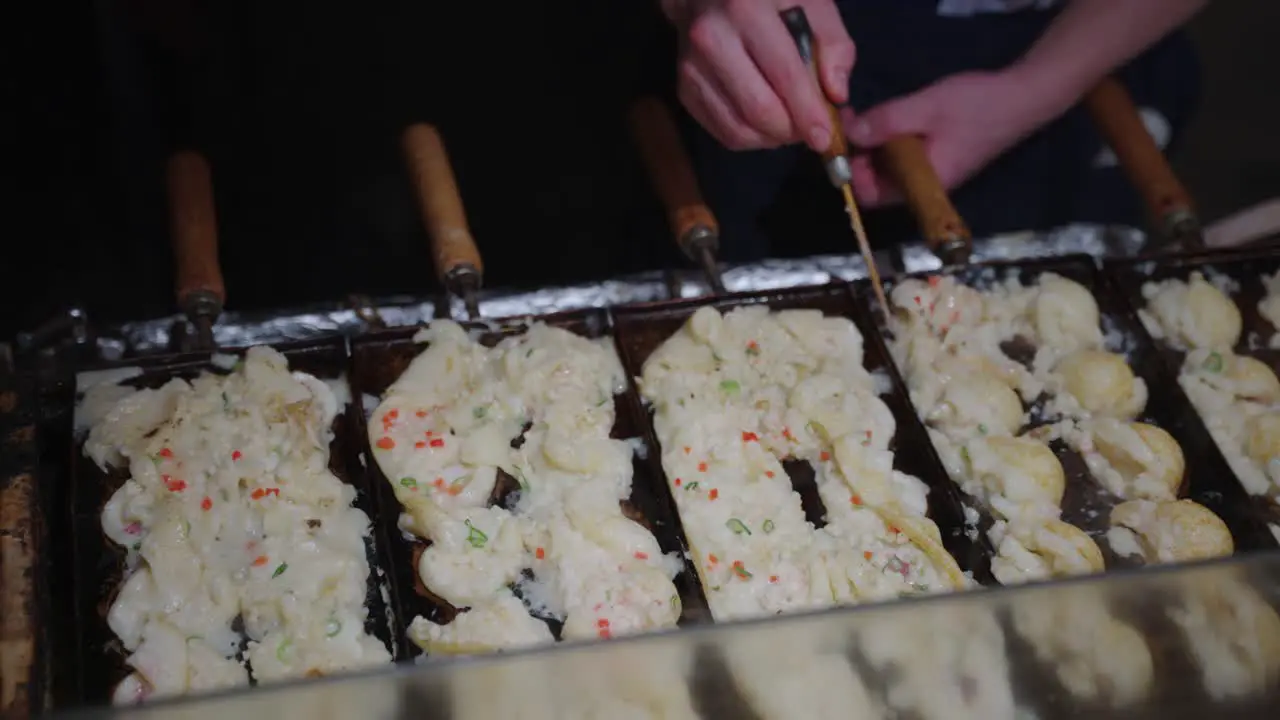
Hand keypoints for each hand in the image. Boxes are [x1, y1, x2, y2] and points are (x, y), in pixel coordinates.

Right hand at [670, 0, 855, 151]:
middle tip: (809, 131)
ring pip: (738, 129)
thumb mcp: (811, 2)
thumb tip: (836, 95)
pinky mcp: (684, 90)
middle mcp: (711, 39)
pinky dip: (751, 138)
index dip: (807, 112)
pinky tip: (766, 124)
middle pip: (758, 109)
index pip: (783, 74)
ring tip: (790, 127)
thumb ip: (833, 44)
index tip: (825, 139)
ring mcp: (692, 68)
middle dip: (790, 131)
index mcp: (746, 11)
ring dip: (771, 139)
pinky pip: (723, 132)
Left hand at [841, 70, 1065, 206]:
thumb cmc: (976, 106)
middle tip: (850, 122)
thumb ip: (886, 122)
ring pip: (890, 168)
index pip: (872, 197)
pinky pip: (905, 157)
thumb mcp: (925, 108)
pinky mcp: (941, 157)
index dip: (851, 175)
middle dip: (859, 157)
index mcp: (923, 184)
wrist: (1024, 97)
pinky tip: (888, 117)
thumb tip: (850, 133)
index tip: (844, 143)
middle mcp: (926, 186)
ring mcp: (934, 171)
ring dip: (873, 146)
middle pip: (878, 183)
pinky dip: (891, 141)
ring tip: (864, 115)